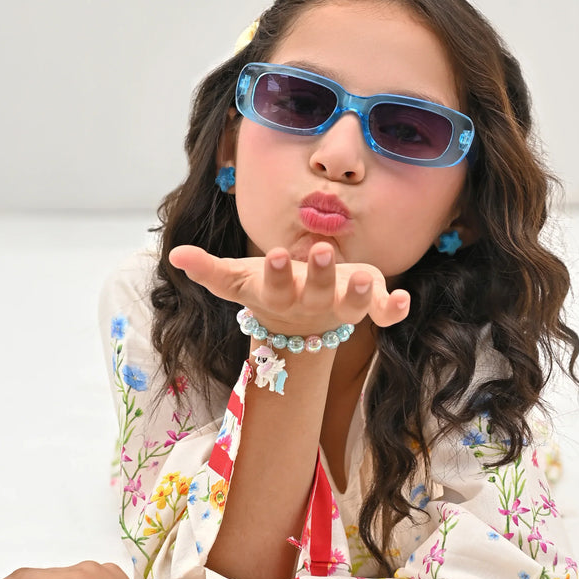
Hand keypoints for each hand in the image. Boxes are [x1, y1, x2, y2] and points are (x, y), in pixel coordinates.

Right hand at [169, 241, 409, 336]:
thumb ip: (209, 269)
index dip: (276, 274)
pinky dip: (395, 309)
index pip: (274, 286)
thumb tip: (175, 254)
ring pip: (353, 306)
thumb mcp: (238, 279)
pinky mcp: (367, 305)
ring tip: (369, 279)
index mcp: (280, 294)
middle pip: (317, 293)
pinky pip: (384, 312)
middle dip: (320, 274)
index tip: (277, 255)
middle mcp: (312, 303)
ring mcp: (341, 306)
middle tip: (324, 251)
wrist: (297, 327)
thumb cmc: (267, 291)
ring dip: (361, 295)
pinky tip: (403, 300)